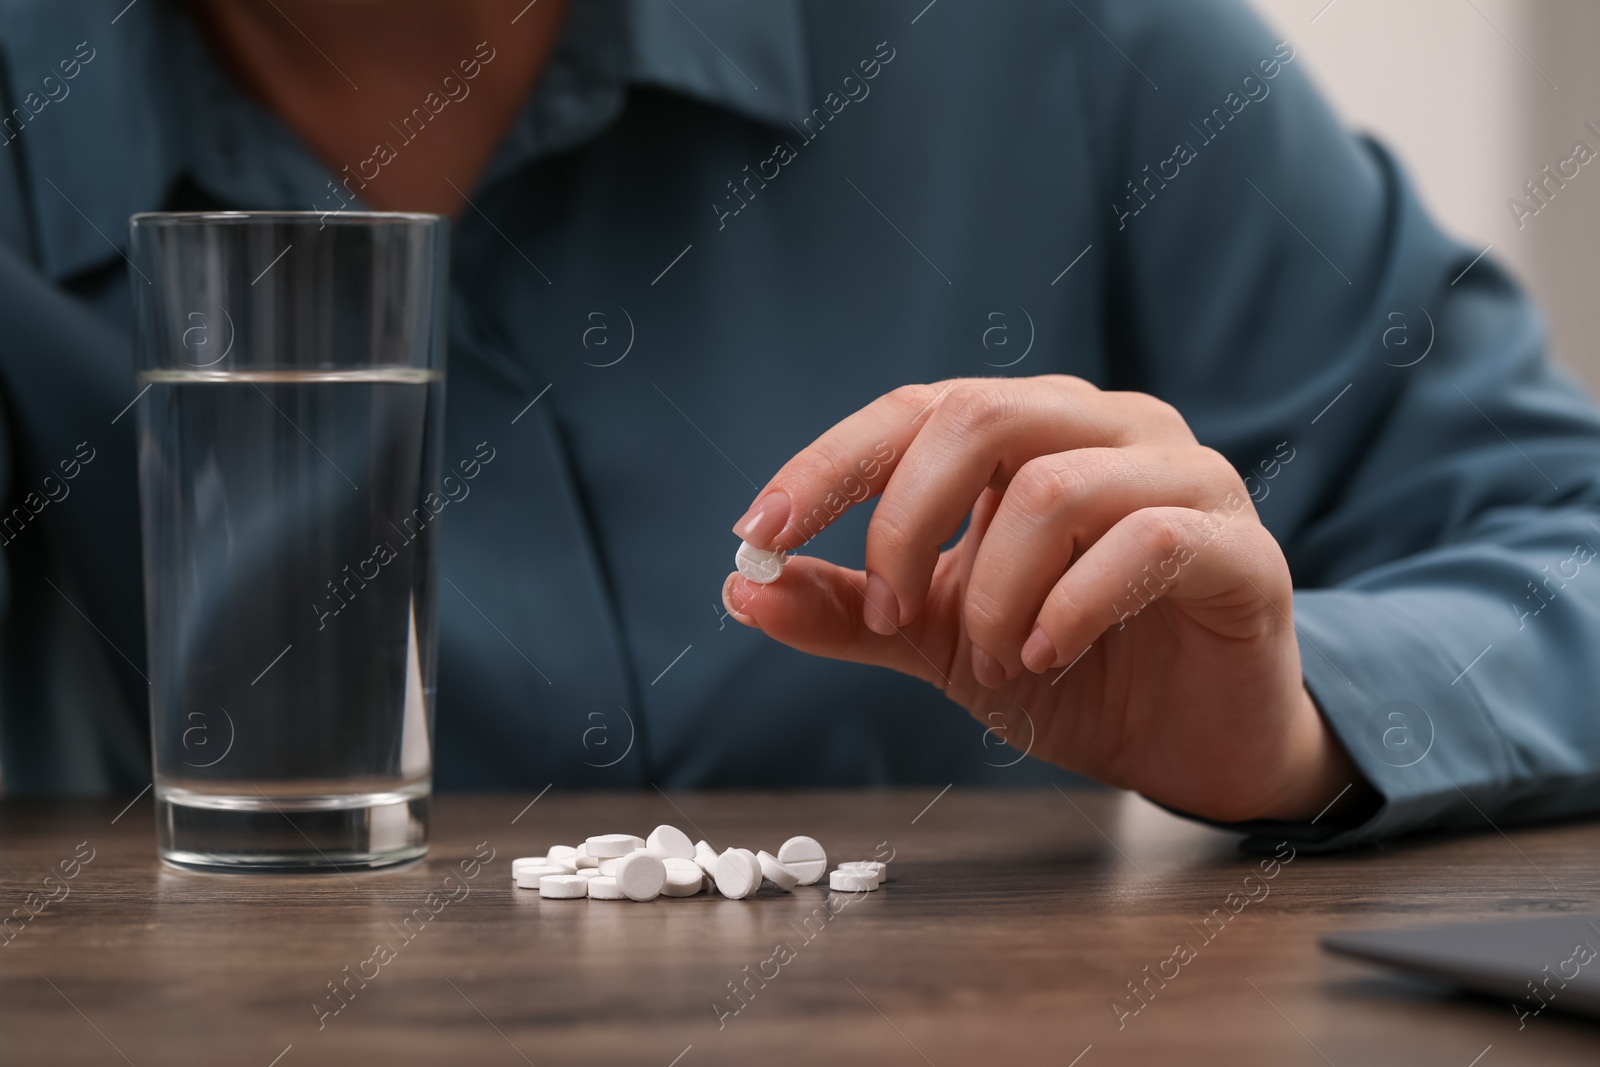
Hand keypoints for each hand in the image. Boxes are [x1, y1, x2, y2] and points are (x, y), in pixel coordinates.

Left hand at [722, 376, 1365, 823]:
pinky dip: (1072, 604)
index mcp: (1033, 432)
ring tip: (994, 660)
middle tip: (892, 611)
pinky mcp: (1239, 545)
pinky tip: (1048, 657)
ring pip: (1056, 487)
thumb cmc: (1070, 669)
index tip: (759, 535)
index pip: (916, 412)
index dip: (831, 466)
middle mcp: (1108, 428)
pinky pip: (1147, 540)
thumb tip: (741, 589)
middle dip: (907, 521)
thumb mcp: (939, 640)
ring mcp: (1185, 476)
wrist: (1191, 746)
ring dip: (995, 591)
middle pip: (981, 417)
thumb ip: (853, 612)